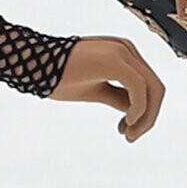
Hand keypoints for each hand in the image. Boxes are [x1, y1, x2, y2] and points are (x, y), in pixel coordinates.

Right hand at [48, 36, 166, 141]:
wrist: (32, 64)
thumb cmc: (58, 76)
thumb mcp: (96, 90)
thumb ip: (118, 97)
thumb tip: (135, 112)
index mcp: (124, 54)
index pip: (148, 85)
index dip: (145, 112)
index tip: (125, 130)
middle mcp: (127, 50)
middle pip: (155, 88)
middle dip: (149, 117)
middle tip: (131, 137)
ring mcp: (122, 52)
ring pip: (152, 89)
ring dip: (146, 117)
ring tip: (129, 135)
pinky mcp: (115, 60)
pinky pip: (139, 88)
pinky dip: (139, 108)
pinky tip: (127, 122)